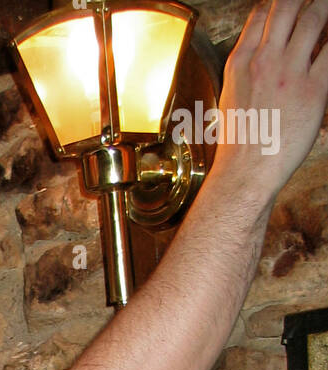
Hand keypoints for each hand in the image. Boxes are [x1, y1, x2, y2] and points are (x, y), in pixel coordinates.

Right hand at [209, 0, 327, 202]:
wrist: (246, 172)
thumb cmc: (239, 145)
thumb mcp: (230, 99)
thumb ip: (246, 72)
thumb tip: (259, 62)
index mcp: (241, 63)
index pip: (260, 16)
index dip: (275, 4)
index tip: (285, 4)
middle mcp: (265, 60)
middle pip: (286, 7)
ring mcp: (289, 72)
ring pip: (312, 19)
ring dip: (323, 7)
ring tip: (327, 6)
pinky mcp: (313, 89)